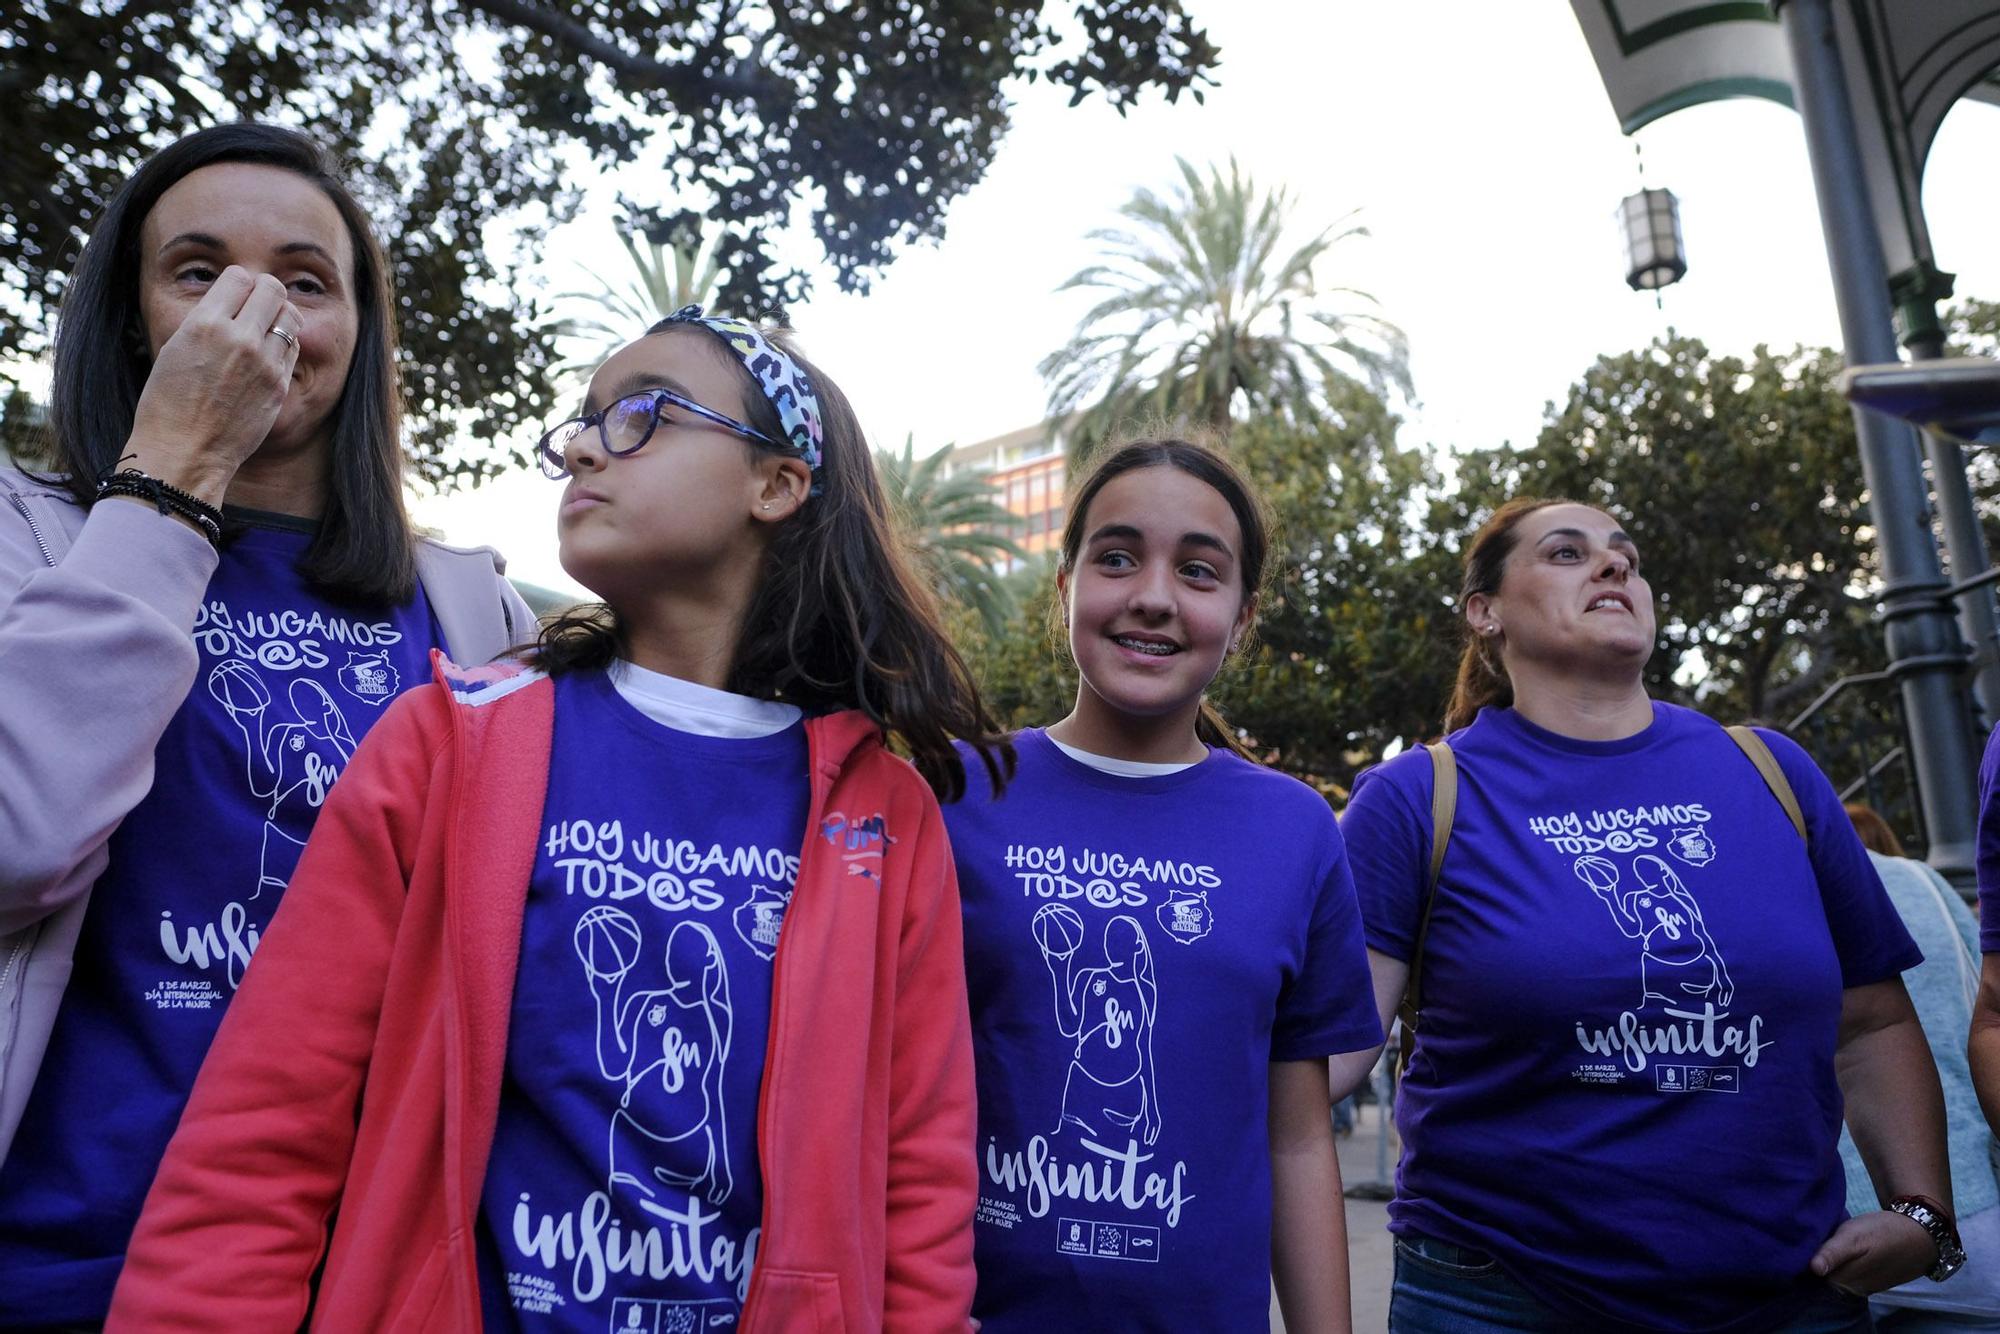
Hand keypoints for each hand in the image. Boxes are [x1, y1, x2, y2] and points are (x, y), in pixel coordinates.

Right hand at [123, 267, 301, 505]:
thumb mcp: (175, 348)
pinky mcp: (279, 385)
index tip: (234, 296)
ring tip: (263, 330)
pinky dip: (282, 345)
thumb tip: (233, 301)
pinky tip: (266, 356)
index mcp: (205, 323)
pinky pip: (292, 348)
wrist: (184, 452)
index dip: (238, 284)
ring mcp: (264, 363)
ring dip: (278, 317)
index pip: (239, 276)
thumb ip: (208, 320)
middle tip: (255, 308)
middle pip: (272, 289)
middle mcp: (239, 338)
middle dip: (264, 292)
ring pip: (290, 316)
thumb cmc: (168, 402)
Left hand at [1810, 1209, 1937, 1294]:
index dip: (1802, 1258)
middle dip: (1813, 1260)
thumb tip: (1814, 1269)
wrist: (1920, 1236)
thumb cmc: (1883, 1233)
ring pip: (1833, 1275)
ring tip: (1822, 1240)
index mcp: (1844, 1282)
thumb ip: (1833, 1253)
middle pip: (1820, 1277)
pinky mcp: (1869, 1280)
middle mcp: (1850, 1290)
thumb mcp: (1854, 1237)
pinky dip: (1840, 1262)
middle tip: (1807, 1237)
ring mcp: (1860, 1286)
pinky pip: (1846, 1273)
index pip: (1809, 1277)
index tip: (1794, 1242)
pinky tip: (1839, 1248)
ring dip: (1827, 1261)